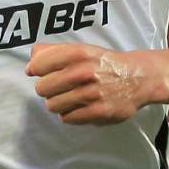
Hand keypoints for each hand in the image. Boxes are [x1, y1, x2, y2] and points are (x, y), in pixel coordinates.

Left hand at [26, 42, 156, 124]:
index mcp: (78, 53)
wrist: (138, 78)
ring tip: (71, 97)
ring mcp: (92, 93)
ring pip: (52, 105)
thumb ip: (53, 52)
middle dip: (48, 89)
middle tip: (59, 87)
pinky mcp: (99, 112)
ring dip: (58, 103)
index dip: (36, 70)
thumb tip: (30, 62)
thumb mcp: (81, 50)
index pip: (38, 64)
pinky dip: (70, 114)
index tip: (42, 72)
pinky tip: (80, 107)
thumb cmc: (103, 64)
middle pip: (42, 88)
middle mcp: (84, 72)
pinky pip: (67, 118)